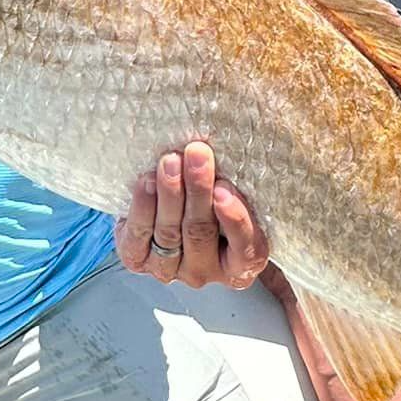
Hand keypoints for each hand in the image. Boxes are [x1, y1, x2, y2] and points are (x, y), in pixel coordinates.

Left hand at [115, 141, 268, 288]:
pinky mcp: (139, 261)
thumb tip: (262, 129)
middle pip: (200, 233)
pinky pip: (139, 237)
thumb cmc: (214, 196)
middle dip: (198, 191)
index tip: (224, 189)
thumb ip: (241, 181)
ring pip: (169, 232)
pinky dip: (143, 206)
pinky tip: (147, 180)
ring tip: (171, 160)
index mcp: (241, 264)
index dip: (235, 220)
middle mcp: (206, 271)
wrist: (170, 206)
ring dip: (170, 193)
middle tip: (198, 154)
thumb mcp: (234, 193)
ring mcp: (171, 270)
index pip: (246, 249)